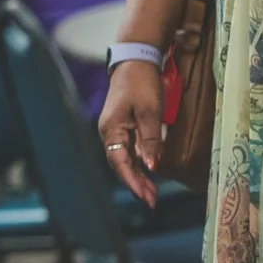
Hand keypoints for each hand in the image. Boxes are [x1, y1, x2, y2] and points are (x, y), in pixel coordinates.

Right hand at [95, 63, 163, 208]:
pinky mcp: (124, 127)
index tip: (145, 196)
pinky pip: (130, 150)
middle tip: (151, 202)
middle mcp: (110, 133)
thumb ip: (151, 139)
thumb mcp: (150, 111)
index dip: (132, 181)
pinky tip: (149, 174)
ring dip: (138, 176)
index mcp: (111, 129)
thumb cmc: (142, 82)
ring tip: (151, 194)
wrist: (136, 60)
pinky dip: (139, 164)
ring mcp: (116, 130)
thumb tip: (152, 166)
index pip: (120, 162)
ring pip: (125, 160)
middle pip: (121, 164)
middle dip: (136, 184)